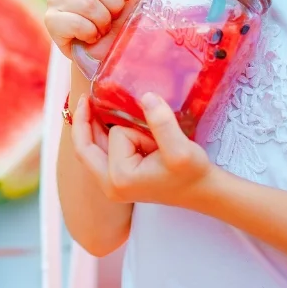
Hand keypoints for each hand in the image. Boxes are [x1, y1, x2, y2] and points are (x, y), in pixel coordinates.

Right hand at [44, 0, 168, 57]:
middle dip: (114, 8)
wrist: (105, 52)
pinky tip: (91, 36)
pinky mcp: (51, 21)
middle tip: (112, 18)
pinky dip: (90, 33)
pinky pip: (76, 23)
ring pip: (88, 4)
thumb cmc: (122, 18)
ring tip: (102, 28)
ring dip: (103, 22)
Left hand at [70, 91, 218, 209]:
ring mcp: (112, 185)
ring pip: (92, 149)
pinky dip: (104, 137)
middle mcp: (109, 185)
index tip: (114, 104)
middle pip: (85, 147)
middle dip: (86, 122)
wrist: (203, 191)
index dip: (132, 125)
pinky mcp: (118, 181)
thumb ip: (161, 122)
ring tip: (102, 110)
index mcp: (119, 178)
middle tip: (84, 97)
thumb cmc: (192, 174)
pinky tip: (109, 124)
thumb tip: (146, 96)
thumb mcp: (180, 148)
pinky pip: (100, 154)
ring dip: (99, 130)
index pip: (115, 135)